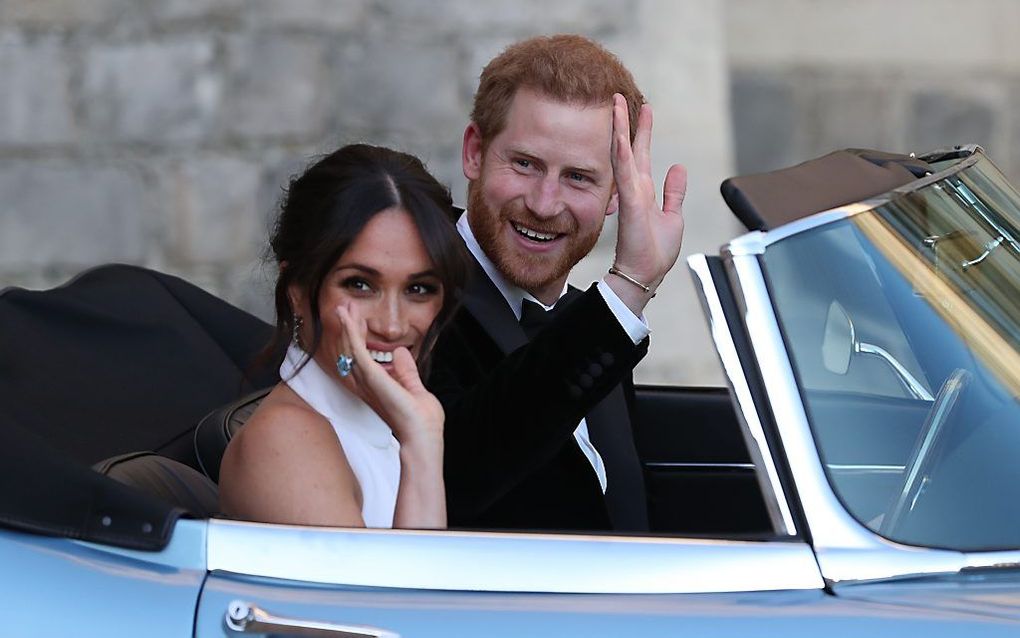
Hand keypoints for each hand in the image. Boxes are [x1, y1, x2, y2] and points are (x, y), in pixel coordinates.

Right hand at [335, 303, 443, 443]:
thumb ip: (406, 370)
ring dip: (347, 325)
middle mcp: (366, 383)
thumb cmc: (421, 421)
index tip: (358, 317)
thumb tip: (400, 352)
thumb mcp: (414, 388)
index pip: (361, 356)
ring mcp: (367, 381)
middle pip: (351, 350)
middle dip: (348, 327)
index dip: (357, 336)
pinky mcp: (372, 377)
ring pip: (350, 347)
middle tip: (345, 306)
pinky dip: (352, 332)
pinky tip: (349, 318)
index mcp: (376, 386)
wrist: (423, 437)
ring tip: (343, 306)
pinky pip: (357, 350)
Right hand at [609, 93, 686, 310]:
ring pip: (623, 154)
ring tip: (616, 105)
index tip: (643, 109)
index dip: (642, 131)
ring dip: (620, 129)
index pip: (641, 154)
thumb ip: (674, 192)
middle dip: (626, 122)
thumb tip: (679, 168)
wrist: (644, 274)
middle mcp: (634, 189)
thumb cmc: (655, 253)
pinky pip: (625, 172)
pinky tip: (620, 134)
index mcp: (644, 191)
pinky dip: (622, 152)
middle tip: (620, 97)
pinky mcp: (630, 203)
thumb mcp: (672, 216)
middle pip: (629, 148)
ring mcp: (630, 194)